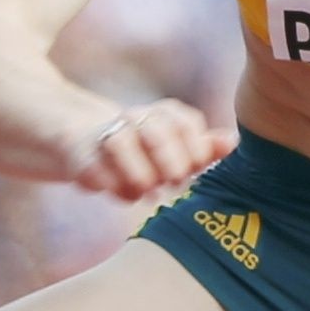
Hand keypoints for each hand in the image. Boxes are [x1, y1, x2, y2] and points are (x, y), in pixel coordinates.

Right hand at [72, 102, 236, 201]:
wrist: (82, 140)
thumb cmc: (139, 152)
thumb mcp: (174, 149)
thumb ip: (203, 148)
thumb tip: (232, 142)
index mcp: (162, 116)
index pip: (185, 123)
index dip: (194, 148)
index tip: (195, 168)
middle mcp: (133, 119)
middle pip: (156, 131)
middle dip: (169, 159)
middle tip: (173, 181)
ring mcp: (104, 134)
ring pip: (120, 144)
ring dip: (137, 172)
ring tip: (145, 191)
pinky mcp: (77, 151)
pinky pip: (92, 168)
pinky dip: (107, 183)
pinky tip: (119, 194)